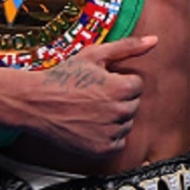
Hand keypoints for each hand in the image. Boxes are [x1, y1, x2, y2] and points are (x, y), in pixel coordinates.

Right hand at [23, 36, 157, 157]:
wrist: (35, 103)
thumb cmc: (63, 77)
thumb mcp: (95, 55)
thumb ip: (128, 47)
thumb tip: (154, 40)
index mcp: (121, 88)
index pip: (137, 85)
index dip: (119, 81)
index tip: (102, 83)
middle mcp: (119, 112)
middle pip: (133, 104)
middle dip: (118, 99)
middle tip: (94, 96)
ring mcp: (110, 132)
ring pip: (126, 123)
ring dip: (114, 117)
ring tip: (91, 110)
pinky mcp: (101, 149)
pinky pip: (118, 142)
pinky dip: (108, 135)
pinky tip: (91, 125)